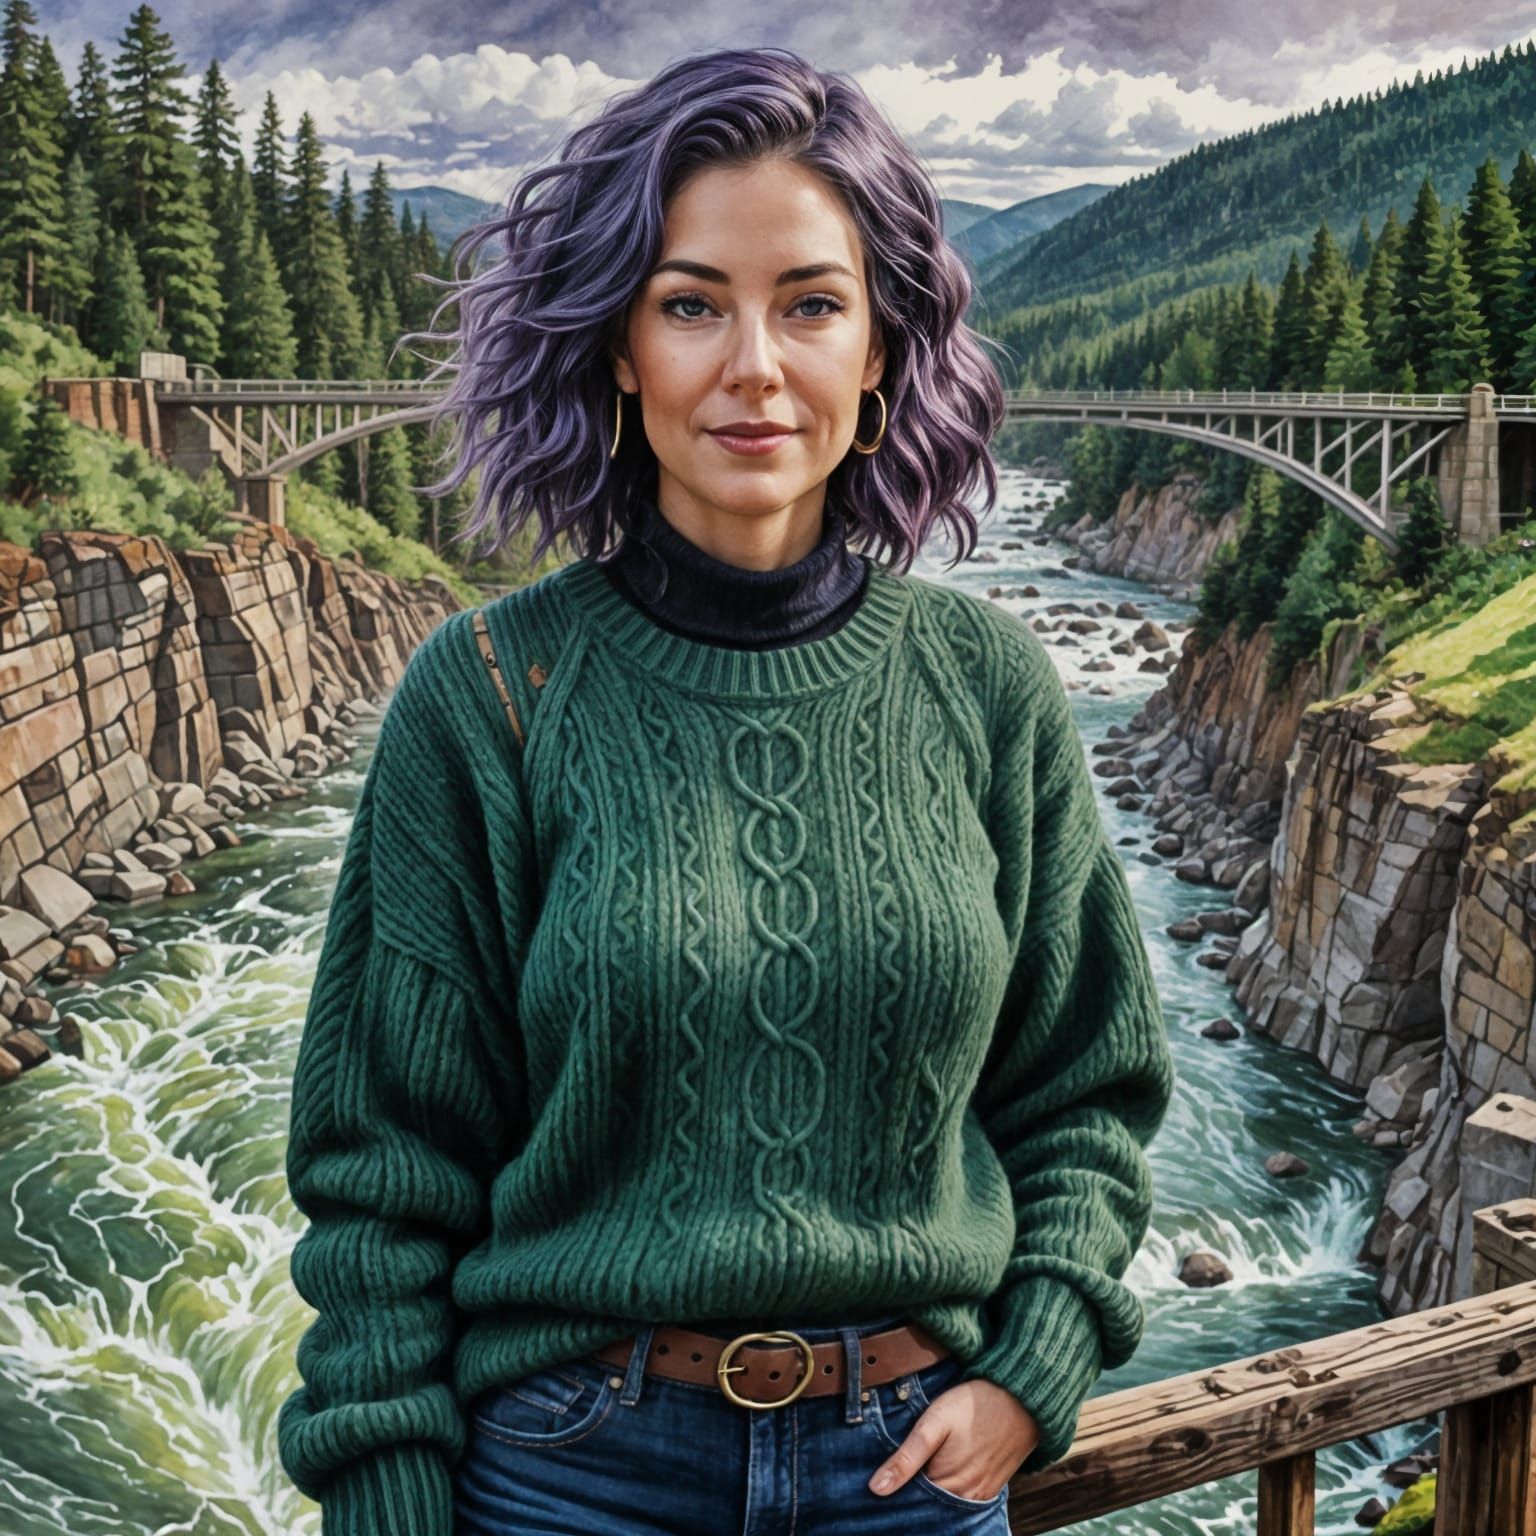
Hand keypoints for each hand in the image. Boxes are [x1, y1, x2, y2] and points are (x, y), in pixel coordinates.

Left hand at [867, 1376, 1037, 1501]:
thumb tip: (876, 1489)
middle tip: (896, 1477)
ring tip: (918, 1473)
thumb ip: (906, 1457)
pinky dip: (948, 1492)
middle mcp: (965, 1500)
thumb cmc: (973, 1406)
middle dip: (912, 1497)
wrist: (1020, 1399)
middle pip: (929, 1508)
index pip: (910, 1504)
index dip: (895, 1494)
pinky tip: (940, 1474)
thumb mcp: (934, 1423)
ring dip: (929, 1495)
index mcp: (947, 1486)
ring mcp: (980, 1497)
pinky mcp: (991, 1490)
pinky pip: (963, 1500)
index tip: (879, 1485)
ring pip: (945, 1506)